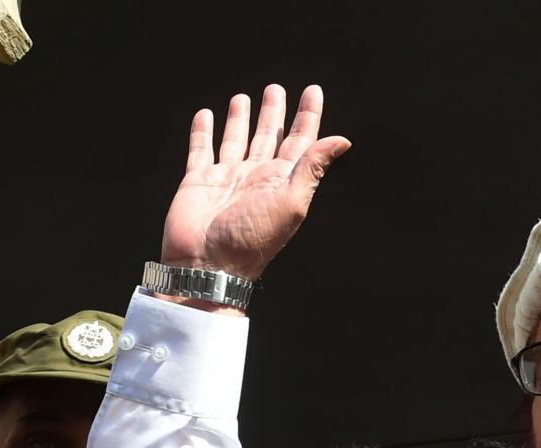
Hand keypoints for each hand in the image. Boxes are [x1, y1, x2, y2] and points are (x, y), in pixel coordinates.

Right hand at [160, 84, 350, 279]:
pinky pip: (201, 150)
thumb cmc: (252, 238)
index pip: (300, 141)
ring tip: (243, 97)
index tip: (312, 91)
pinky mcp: (198, 181)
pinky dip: (203, 133)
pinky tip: (206, 115)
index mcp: (282, 181)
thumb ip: (312, 168)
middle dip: (273, 113)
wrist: (208, 265)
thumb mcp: (292, 201)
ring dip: (240, 119)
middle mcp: (256, 177)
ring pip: (236, 140)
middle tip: (276, 89)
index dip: (307, 116)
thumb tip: (342, 140)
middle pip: (268, 136)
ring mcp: (226, 178)